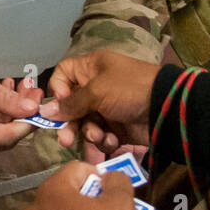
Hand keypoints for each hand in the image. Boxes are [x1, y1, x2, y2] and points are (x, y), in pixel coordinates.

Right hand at [0, 53, 38, 157]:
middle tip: (33, 90)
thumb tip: (32, 109)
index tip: (41, 106)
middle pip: (1, 139)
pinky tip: (4, 92)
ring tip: (21, 86)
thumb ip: (2, 97)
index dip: (27, 124)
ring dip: (9, 113)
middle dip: (20, 116)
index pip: (5, 138)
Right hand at [40, 49, 159, 156]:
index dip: (58, 89)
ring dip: (89, 133)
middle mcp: (96, 87)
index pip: (64, 74)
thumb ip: (71, 103)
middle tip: (66, 140)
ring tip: (100, 136)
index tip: (61, 104)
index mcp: (91, 68)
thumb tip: (45, 111)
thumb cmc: (128, 89)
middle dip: (69, 124)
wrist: (165, 109)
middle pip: (71, 106)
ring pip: (84, 124)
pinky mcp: (116, 127)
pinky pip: (100, 136)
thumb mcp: (97, 91)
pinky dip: (104, 140)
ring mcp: (107, 108)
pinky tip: (112, 140)